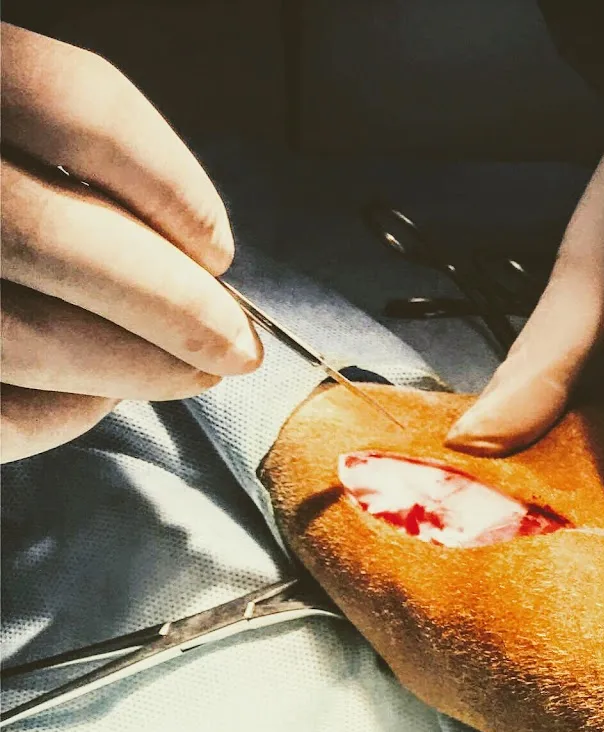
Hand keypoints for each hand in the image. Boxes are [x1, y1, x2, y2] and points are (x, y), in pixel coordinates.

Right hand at [0, 24, 259, 461]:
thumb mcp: (2, 141)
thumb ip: (50, 161)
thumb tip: (188, 258)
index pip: (66, 100)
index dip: (169, 179)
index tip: (219, 248)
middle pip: (49, 232)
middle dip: (172, 304)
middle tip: (235, 346)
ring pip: (20, 334)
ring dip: (135, 366)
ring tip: (193, 373)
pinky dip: (61, 413)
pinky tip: (98, 399)